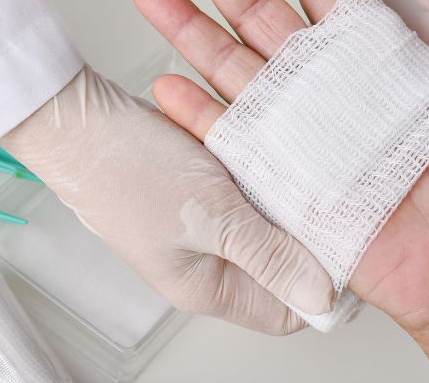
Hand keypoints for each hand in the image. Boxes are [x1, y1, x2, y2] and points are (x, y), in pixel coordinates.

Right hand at [0, 66, 333, 334]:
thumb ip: (269, 255)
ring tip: (314, 165)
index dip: (321, 284)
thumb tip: (319, 295)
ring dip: (286, 197)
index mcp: (206, 286)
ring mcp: (199, 226)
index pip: (284, 309)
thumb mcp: (211, 216)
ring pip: (265, 221)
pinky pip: (244, 190)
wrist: (75, 118)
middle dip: (308, 234)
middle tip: (338, 199)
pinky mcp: (194, 190)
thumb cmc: (127, 169)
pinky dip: (262, 172)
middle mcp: (204, 261)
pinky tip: (277, 146)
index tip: (352, 247)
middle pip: (279, 264)